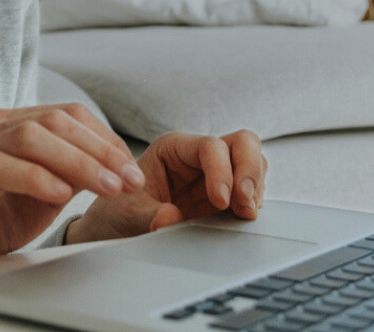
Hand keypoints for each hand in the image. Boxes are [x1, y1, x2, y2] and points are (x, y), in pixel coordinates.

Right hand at [0, 104, 142, 268]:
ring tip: (106, 187)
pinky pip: (0, 169)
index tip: (131, 167)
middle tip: (128, 180)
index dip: (104, 137)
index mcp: (8, 124)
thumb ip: (72, 170)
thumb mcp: (44, 190)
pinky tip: (61, 195)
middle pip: (52, 120)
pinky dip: (37, 178)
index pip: (66, 113)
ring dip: (77, 162)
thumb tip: (117, 164)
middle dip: (99, 149)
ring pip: (28, 137)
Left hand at [66, 130, 266, 244]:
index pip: (210, 146)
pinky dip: (254, 201)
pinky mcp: (226, 196)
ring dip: (255, 186)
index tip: (220, 201)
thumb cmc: (118, 211)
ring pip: (254, 162)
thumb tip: (169, 219)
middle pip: (243, 143)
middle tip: (245, 203)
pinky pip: (252, 189)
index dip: (221, 171)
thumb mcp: (126, 214)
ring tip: (245, 213)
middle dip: (250, 170)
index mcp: (173, 149)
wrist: (118, 230)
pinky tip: (244, 216)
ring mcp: (216, 174)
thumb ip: (147, 215)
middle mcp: (198, 156)